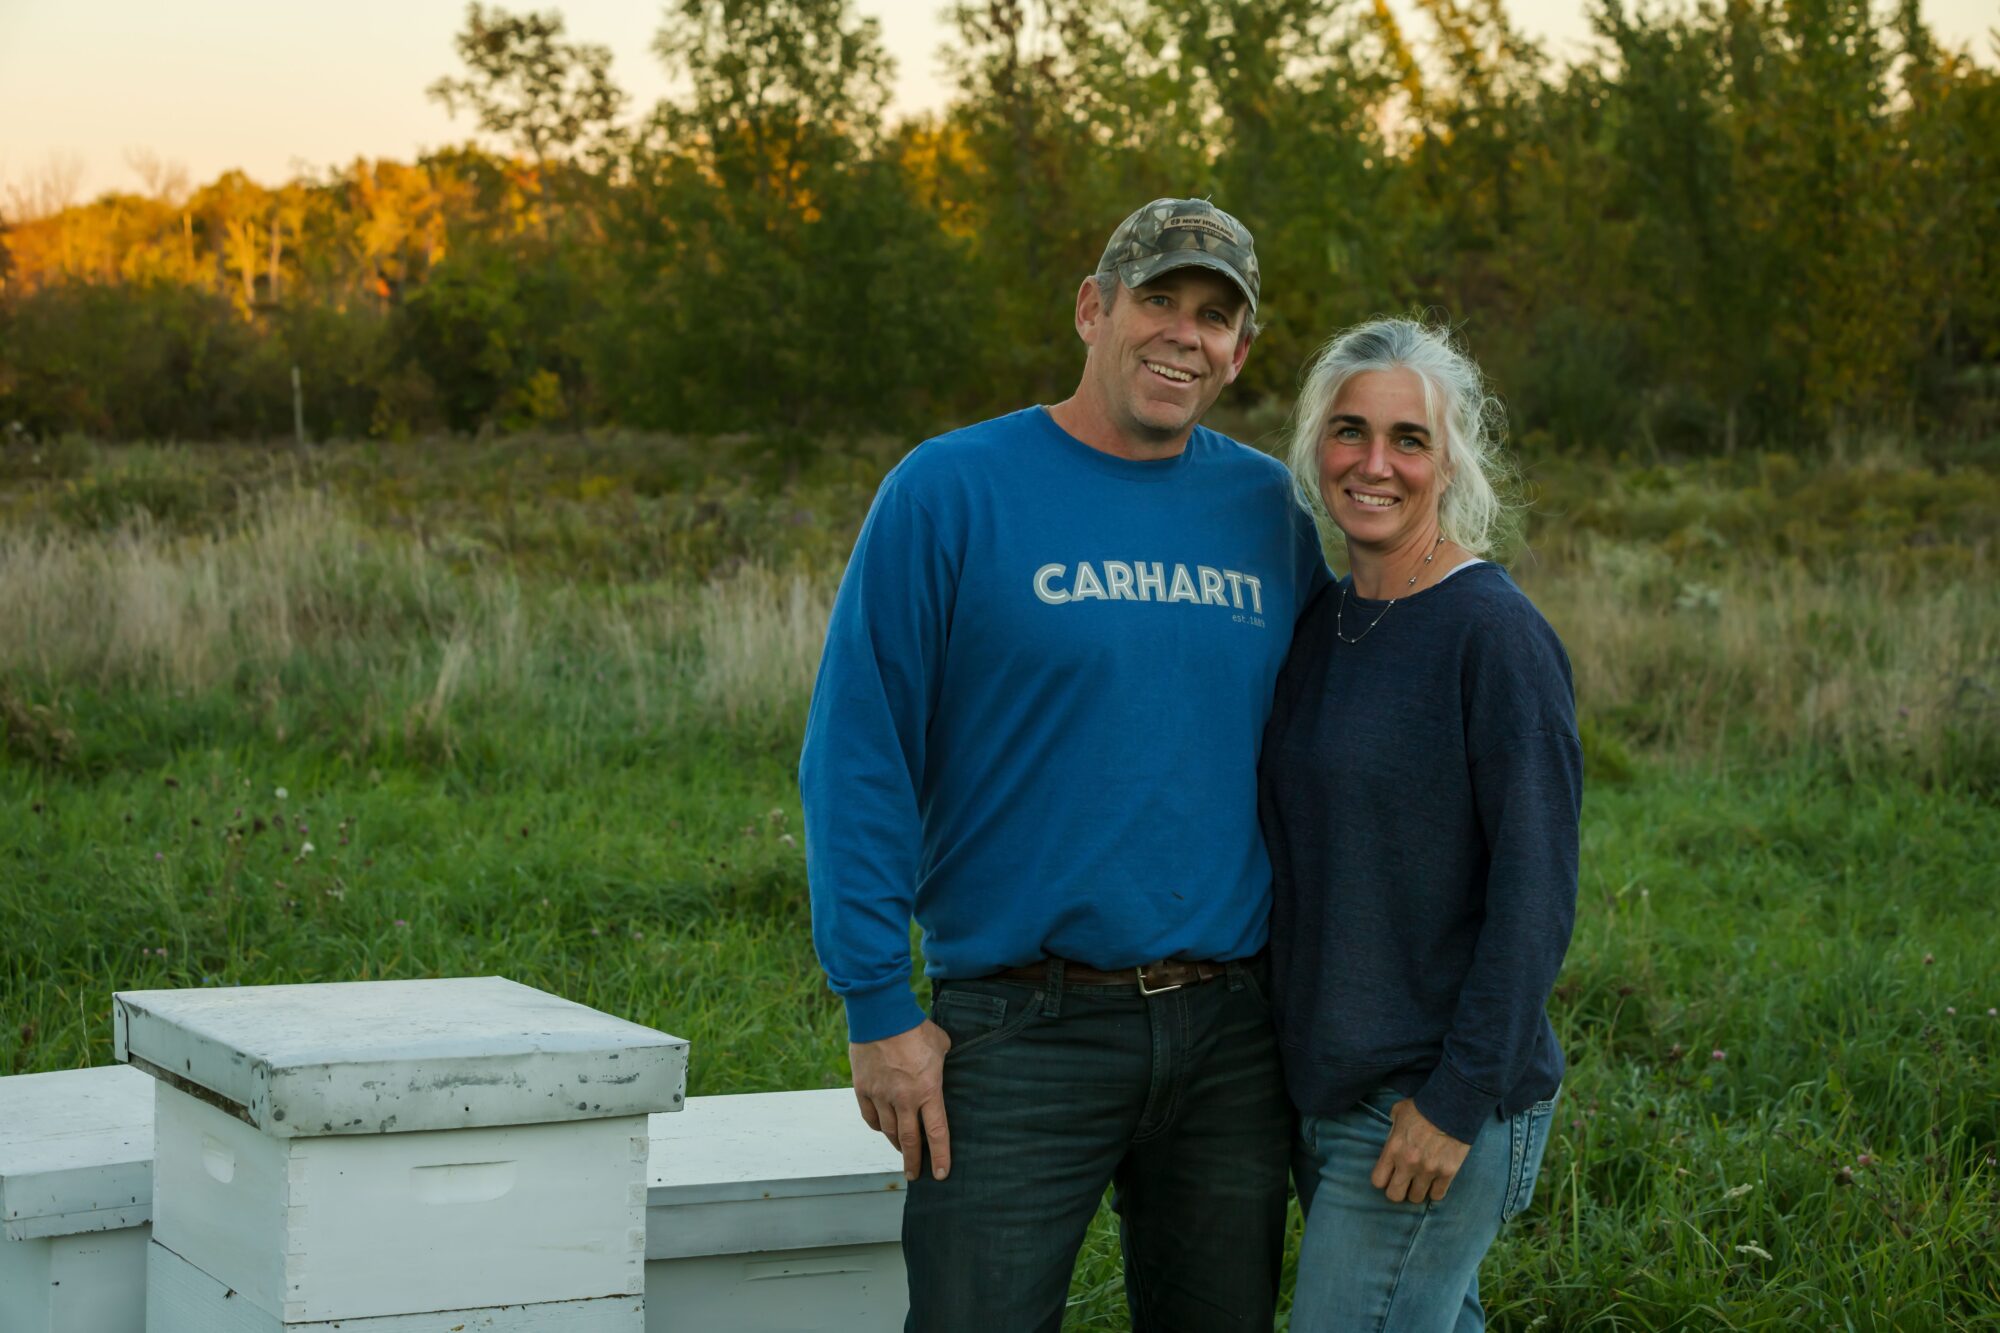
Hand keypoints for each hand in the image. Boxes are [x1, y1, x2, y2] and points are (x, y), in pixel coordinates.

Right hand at [849, 1019, 952, 1181]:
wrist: (881, 1015)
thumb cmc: (915, 1027)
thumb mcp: (942, 1045)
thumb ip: (942, 1063)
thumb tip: (943, 1067)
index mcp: (928, 1091)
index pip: (937, 1133)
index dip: (940, 1157)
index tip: (942, 1174)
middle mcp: (904, 1100)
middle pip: (909, 1140)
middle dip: (914, 1161)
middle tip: (915, 1175)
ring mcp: (881, 1096)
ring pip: (888, 1131)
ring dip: (896, 1144)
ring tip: (902, 1151)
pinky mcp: (863, 1089)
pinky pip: (870, 1116)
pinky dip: (878, 1126)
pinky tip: (882, 1128)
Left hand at [1370, 1097, 1470, 1202]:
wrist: (1453, 1106)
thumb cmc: (1423, 1106)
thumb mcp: (1398, 1113)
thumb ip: (1392, 1129)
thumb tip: (1393, 1135)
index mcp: (1393, 1149)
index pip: (1378, 1181)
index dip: (1382, 1180)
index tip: (1389, 1175)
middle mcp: (1408, 1164)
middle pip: (1394, 1195)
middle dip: (1397, 1191)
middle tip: (1404, 1183)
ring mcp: (1428, 1170)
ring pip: (1416, 1198)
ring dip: (1417, 1191)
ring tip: (1420, 1183)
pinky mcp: (1447, 1173)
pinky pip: (1438, 1195)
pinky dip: (1435, 1192)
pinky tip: (1435, 1183)